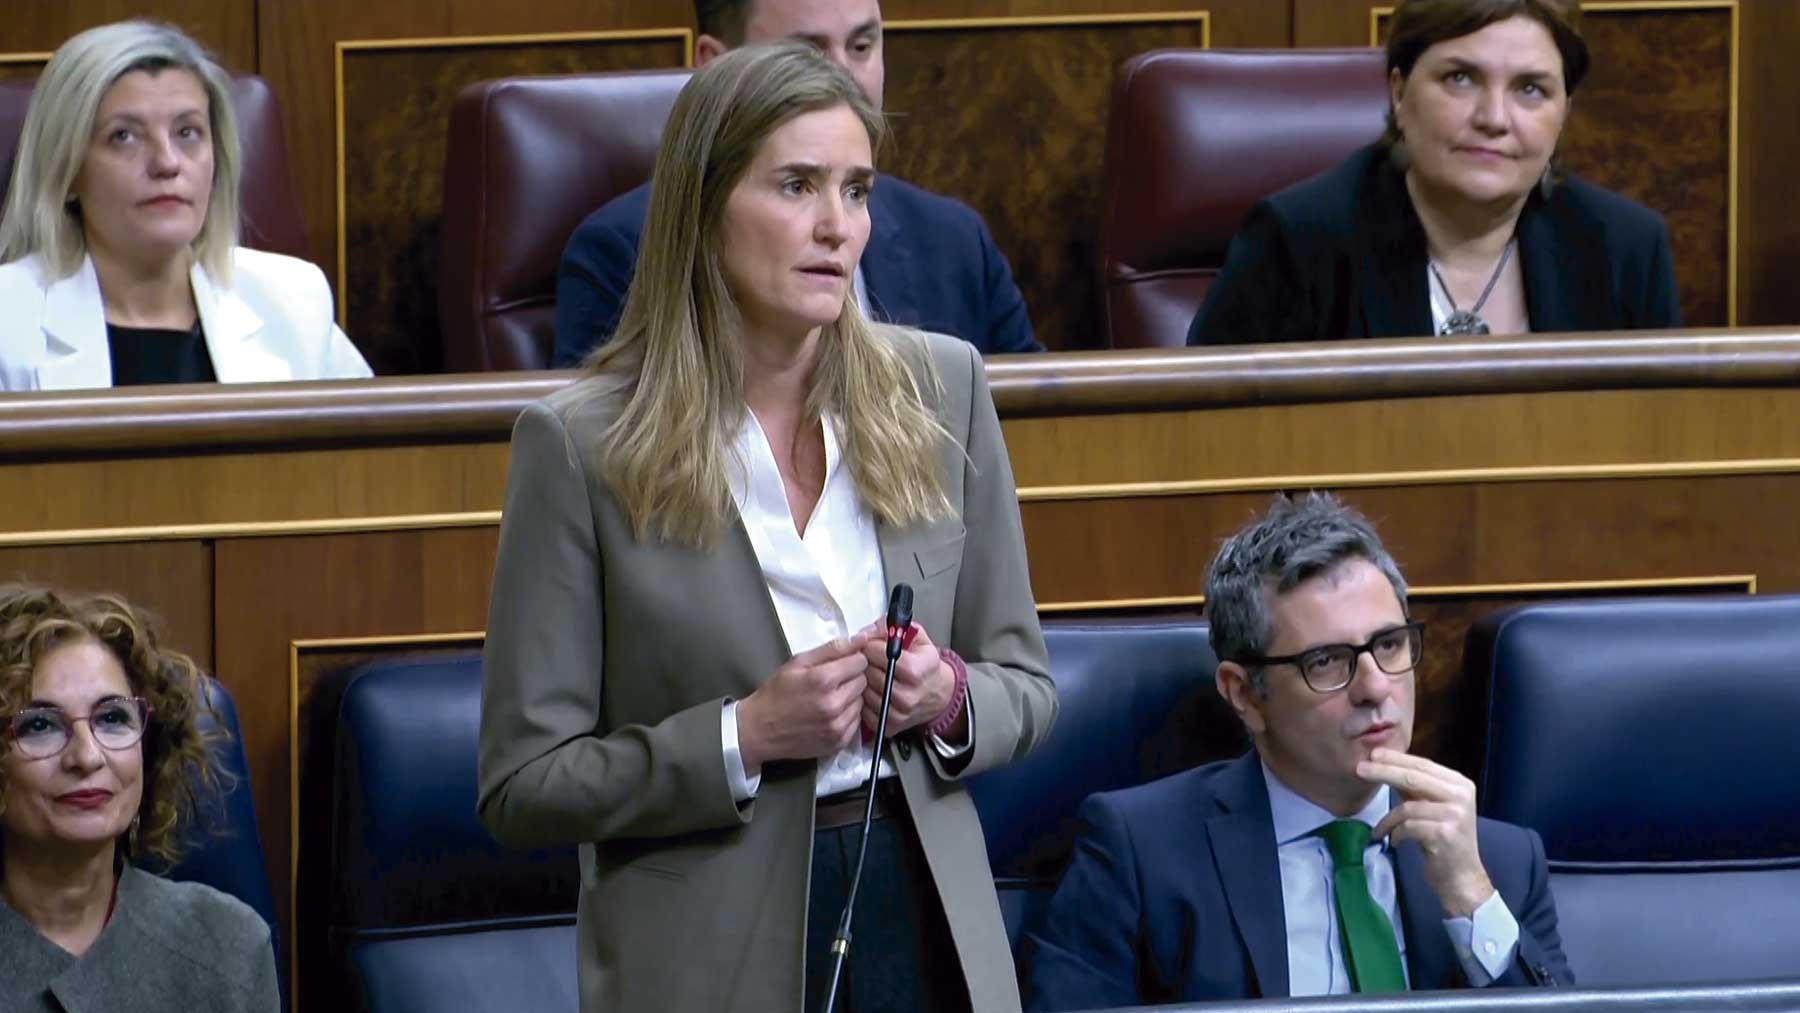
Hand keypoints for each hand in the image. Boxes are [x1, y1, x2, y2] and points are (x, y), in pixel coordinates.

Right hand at [736, 633, 870, 774]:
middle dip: (851, 678)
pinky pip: (857, 721)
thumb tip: (861, 638)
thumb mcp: (798, 662)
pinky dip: (847, 715)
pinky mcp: (838, 742)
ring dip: (851, 697)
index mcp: (822, 680)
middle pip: (863, 681)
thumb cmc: (776, 693)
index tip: (842, 663)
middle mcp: (833, 704)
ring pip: (862, 702)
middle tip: (832, 681)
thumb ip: (832, 648)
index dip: (852, 659)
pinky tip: (829, 714)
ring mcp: (837, 726)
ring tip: (829, 698)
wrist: (759, 730)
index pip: (860, 662)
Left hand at [857, 621, 956, 738]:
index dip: (871, 645)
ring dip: (863, 681)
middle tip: (868, 658)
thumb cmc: (926, 665)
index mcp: (916, 671)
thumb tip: (872, 628)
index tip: (870, 644)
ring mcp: (897, 714)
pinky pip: (864, 710)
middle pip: (870, 673)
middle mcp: (907, 696)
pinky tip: (872, 691)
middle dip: (865, 662)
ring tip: (871, 674)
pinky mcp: (888, 726)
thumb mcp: (918, 638)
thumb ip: (895, 628)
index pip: (880, 654)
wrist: (938, 695)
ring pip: (863, 692)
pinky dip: (864, 699)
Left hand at [1363, 748, 1493, 917]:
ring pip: (1408, 807)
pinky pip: (1408, 827)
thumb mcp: (1429, 807)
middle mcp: (1461, 795)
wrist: (1462, 877)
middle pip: (1414, 777)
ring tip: (1379, 830)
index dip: (1396, 759)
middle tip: (1359, 769)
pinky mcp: (1445, 834)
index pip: (1423, 765)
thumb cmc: (1442, 839)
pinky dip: (1395, 833)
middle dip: (1383, 772)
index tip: (1373, 754)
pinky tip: (1394, 841)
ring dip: (1387, 820)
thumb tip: (1383, 763)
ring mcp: (1455, 815)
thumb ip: (1412, 787)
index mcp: (1460, 784)